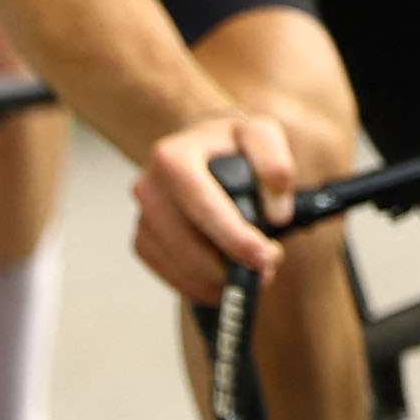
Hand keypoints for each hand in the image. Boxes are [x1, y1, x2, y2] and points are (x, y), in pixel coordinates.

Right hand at [134, 110, 293, 303]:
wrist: (205, 151)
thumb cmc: (233, 146)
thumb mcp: (261, 136)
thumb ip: (275, 165)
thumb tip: (276, 214)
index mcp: (174, 156)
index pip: (202, 204)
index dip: (233, 235)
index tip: (263, 256)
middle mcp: (150, 186)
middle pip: (186, 242)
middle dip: (227, 265)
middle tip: (265, 271)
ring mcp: (143, 216)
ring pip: (178, 264)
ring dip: (216, 279)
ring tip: (251, 273)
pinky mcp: (144, 240)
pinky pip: (169, 273)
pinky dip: (199, 284)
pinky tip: (224, 277)